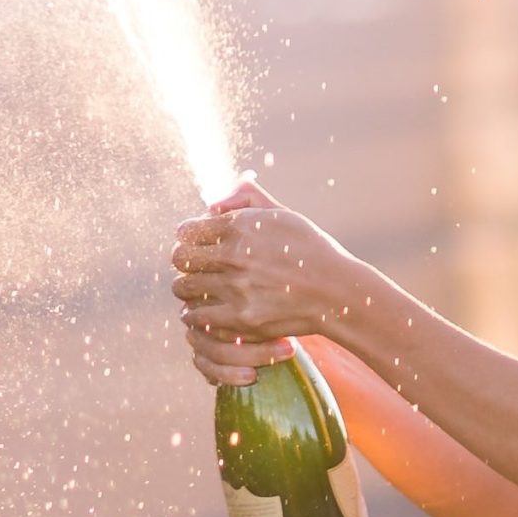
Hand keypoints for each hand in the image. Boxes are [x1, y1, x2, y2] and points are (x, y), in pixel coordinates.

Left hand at [170, 176, 366, 385]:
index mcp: (241, 226)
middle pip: (180, 259)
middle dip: (184, 262)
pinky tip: (207, 311)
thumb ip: (246, 197)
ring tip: (199, 290)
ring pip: (184, 288)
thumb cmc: (311, 250)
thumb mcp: (283, 213)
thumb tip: (211, 204)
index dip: (188, 237)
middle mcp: (235, 256)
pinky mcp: (242, 319)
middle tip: (194, 268)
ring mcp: (237, 289)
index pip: (187, 231)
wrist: (337, 292)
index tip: (196, 245)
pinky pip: (198, 316)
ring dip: (188, 288)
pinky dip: (197, 314)